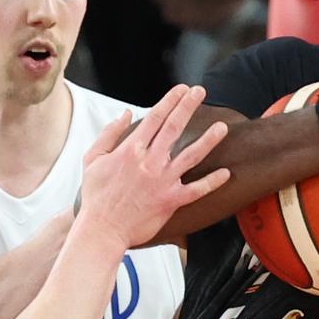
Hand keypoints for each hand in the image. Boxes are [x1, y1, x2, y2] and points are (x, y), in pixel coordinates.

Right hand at [78, 85, 230, 249]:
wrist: (102, 229)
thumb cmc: (96, 196)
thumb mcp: (92, 159)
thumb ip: (109, 134)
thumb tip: (126, 114)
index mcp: (130, 150)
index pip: (154, 117)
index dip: (170, 100)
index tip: (181, 89)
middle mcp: (150, 162)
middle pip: (174, 127)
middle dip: (188, 106)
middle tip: (200, 91)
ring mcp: (163, 181)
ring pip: (191, 155)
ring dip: (209, 140)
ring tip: (222, 127)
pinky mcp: (171, 201)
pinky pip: (196, 190)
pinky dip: (212, 182)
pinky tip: (226, 173)